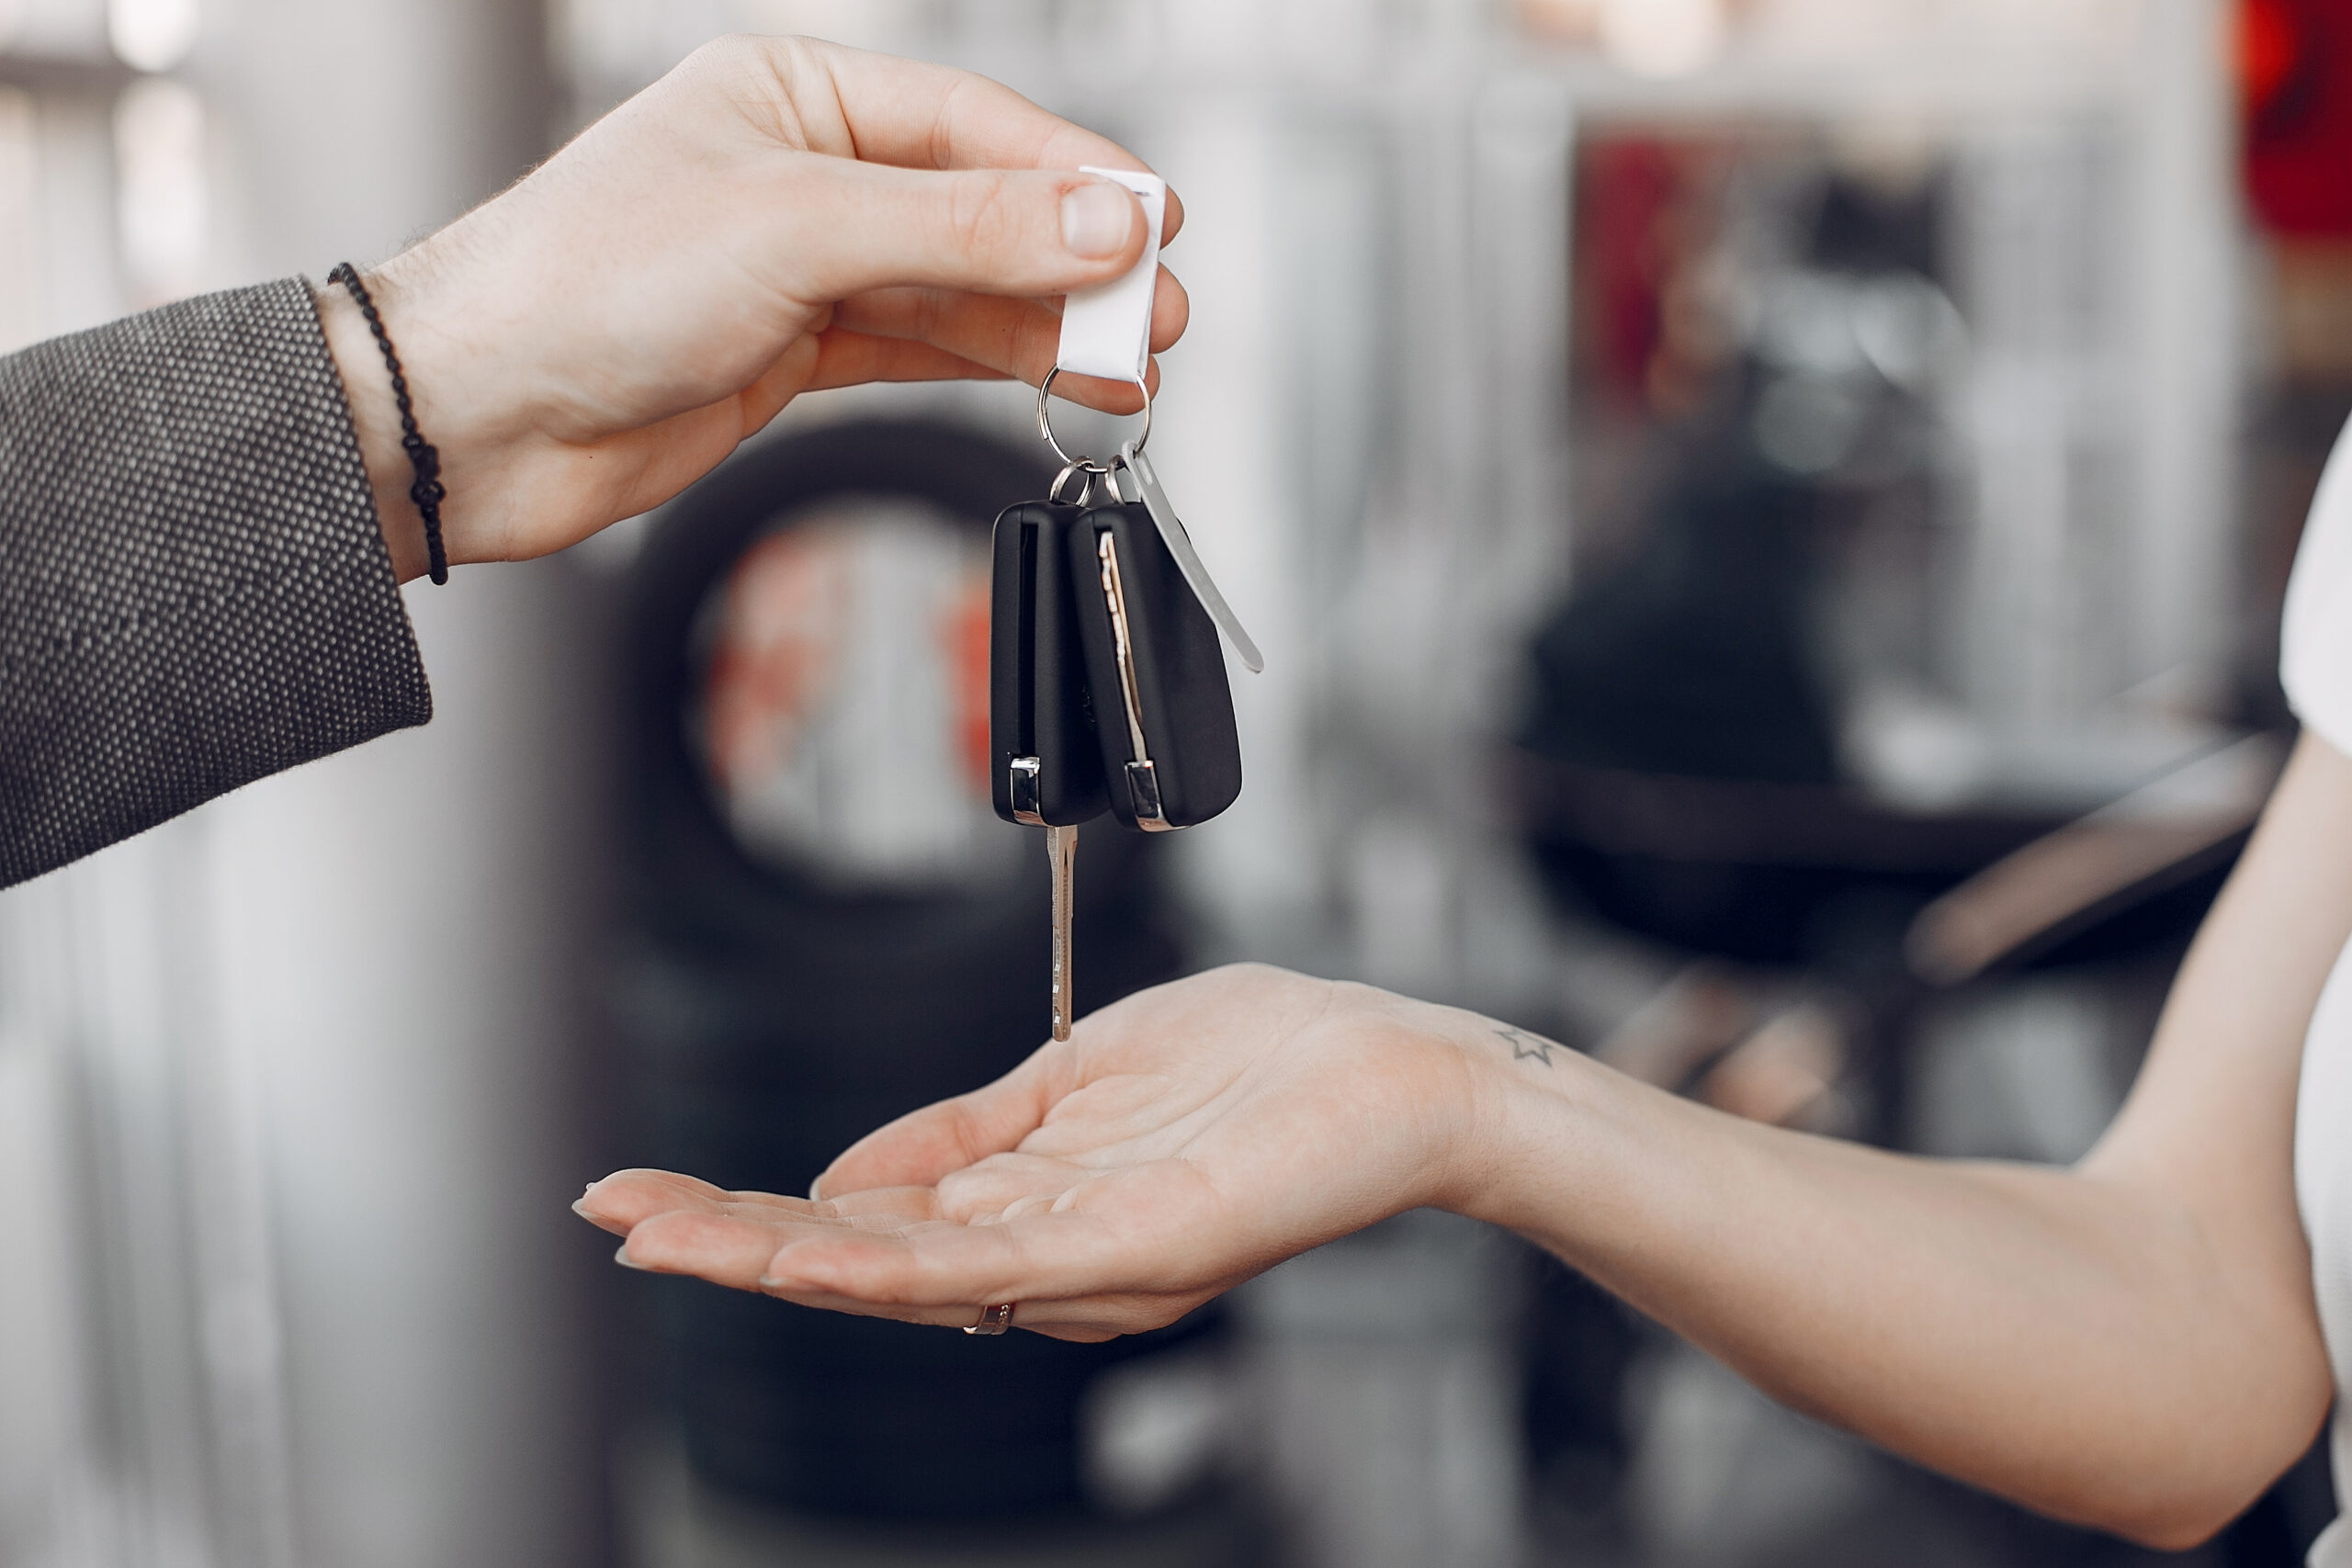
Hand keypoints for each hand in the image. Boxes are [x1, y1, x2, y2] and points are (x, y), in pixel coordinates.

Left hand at [317, 35, 1187, 581]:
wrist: (480, 416)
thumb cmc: (583, 282)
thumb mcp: (798, 233)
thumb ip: (961, 231)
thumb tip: (1098, 224)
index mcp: (794, 93)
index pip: (973, 125)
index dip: (1075, 179)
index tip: (1158, 226)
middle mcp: (803, 172)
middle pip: (979, 209)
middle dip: (1075, 263)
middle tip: (1162, 311)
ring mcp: (801, 266)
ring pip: (959, 288)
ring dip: (1047, 324)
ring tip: (1131, 361)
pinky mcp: (793, 351)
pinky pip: (922, 346)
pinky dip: (992, 363)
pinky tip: (1055, 377)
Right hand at [575, 965, 1503, 1339]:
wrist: (1393, 1065)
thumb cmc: (1258, 1063)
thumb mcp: (1073, 1078)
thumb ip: (961, 1132)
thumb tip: (836, 1176)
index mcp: (1023, 1208)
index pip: (861, 1225)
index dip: (750, 1217)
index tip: (645, 1196)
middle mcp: (1045, 1255)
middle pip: (861, 1261)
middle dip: (732, 1244)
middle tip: (616, 1220)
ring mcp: (1090, 1262)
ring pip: (907, 1276)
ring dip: (779, 1258)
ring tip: (669, 1240)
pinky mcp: (1140, 1248)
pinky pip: (1000, 1266)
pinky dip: (894, 1264)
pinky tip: (811, 1252)